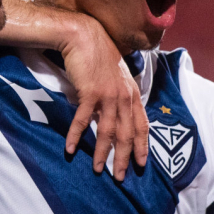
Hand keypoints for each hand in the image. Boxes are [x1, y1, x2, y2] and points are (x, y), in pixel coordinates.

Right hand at [60, 18, 148, 180]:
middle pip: (127, 134)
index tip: (142, 165)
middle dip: (125, 158)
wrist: (83, 36)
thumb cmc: (98, 55)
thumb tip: (117, 114)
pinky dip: (76, 136)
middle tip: (120, 177)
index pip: (142, 125)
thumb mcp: (116, 76)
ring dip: (102, 153)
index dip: (143, 146)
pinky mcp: (90, 93)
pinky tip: (70, 149)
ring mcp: (109, 95)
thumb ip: (119, 95)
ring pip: (108, 132)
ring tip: (98, 169)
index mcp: (132, 94)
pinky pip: (83, 120)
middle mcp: (125, 96)